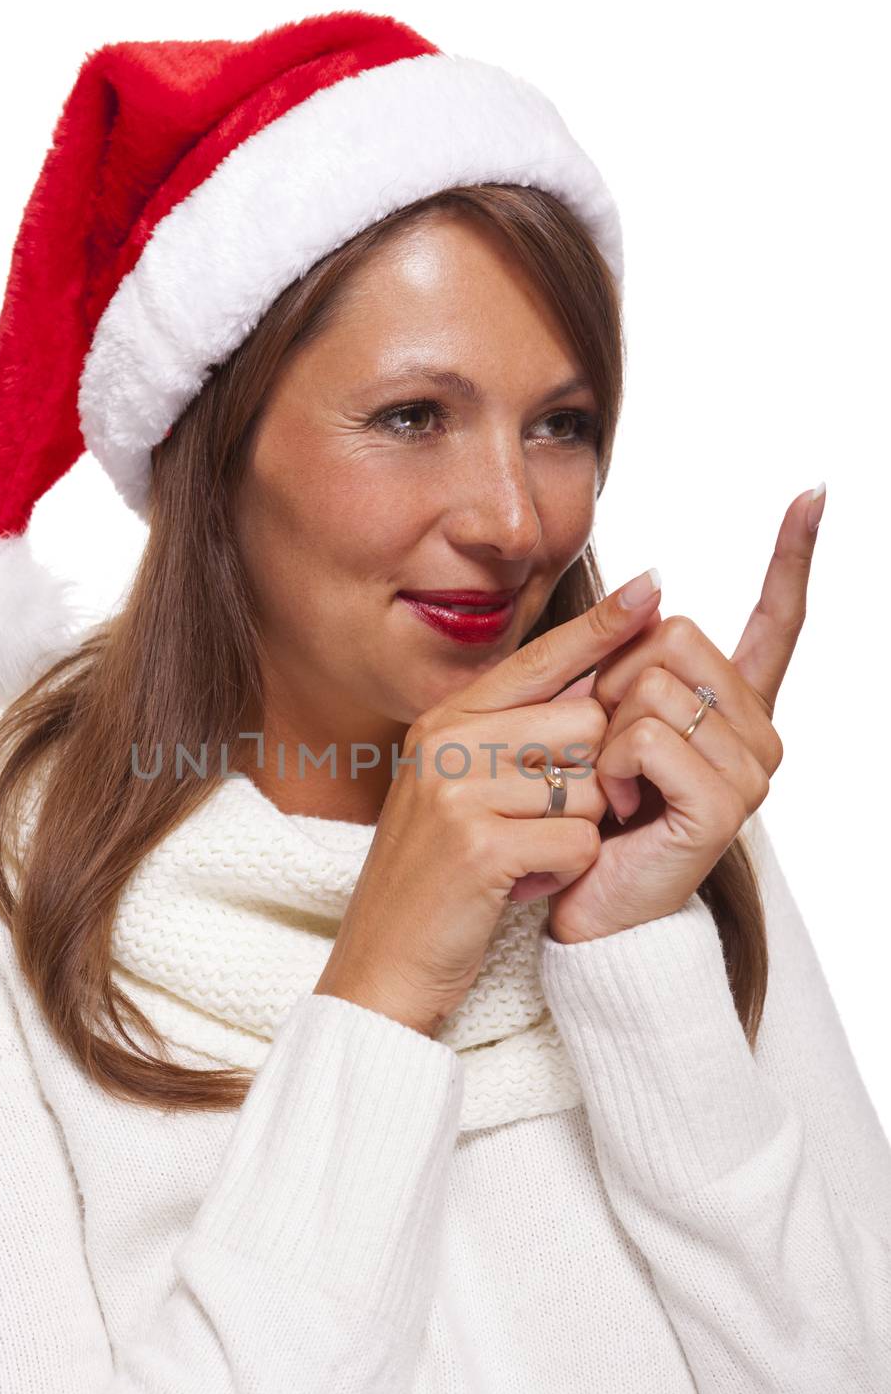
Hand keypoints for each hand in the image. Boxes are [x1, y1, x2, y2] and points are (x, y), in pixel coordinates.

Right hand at [313, 568, 662, 1035]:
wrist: (382, 965)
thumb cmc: (435, 881)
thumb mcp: (457, 793)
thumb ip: (508, 738)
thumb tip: (591, 690)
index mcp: (443, 723)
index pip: (538, 658)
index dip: (600, 626)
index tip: (652, 586)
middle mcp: (446, 743)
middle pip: (585, 721)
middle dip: (591, 778)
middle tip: (545, 825)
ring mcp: (458, 792)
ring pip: (591, 783)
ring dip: (578, 831)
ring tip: (526, 858)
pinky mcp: (480, 847)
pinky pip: (580, 839)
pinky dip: (565, 871)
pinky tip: (520, 887)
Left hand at [545, 486, 822, 943]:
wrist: (579, 900)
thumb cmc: (585, 809)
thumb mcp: (596, 719)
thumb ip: (623, 659)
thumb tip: (655, 582)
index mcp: (732, 705)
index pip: (776, 620)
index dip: (793, 557)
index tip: (813, 494)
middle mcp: (755, 731)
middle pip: (674, 636)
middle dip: (612, 682)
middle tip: (608, 750)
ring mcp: (750, 769)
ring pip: (653, 687)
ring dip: (604, 731)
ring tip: (612, 786)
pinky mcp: (726, 806)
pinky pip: (647, 736)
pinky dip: (611, 766)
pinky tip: (619, 806)